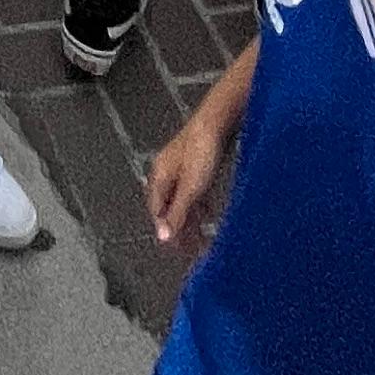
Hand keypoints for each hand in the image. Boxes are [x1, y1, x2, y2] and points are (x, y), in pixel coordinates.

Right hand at [148, 105, 232, 248]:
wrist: (217, 123)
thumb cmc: (200, 152)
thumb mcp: (189, 189)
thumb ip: (177, 214)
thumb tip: (162, 238)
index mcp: (159, 178)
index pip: (157, 212)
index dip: (167, 231)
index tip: (179, 252)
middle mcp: (167, 174)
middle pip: (170, 208)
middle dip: (180, 230)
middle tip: (192, 251)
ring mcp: (182, 170)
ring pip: (183, 202)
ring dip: (192, 221)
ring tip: (203, 241)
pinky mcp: (196, 167)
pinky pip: (195, 194)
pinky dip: (200, 208)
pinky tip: (209, 218)